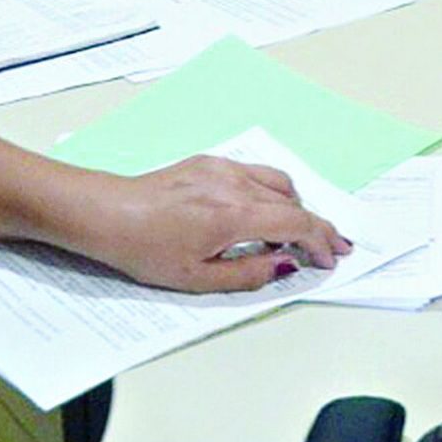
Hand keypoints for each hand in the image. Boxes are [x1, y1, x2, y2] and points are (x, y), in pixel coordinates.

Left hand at [85, 155, 351, 291]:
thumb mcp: (198, 278)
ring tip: (300, 231)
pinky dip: (272, 192)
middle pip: (294, 202)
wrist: (109, 214)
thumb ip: (248, 274)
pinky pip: (255, 173)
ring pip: (278, 182)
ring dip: (297, 206)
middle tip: (332, 247)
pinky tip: (265, 209)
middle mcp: (234, 185)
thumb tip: (285, 265)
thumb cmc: (147, 250)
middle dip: (317, 226)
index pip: (296, 224)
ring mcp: (222, 169)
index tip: (331, 258)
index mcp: (233, 215)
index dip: (320, 242)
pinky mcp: (209, 163)